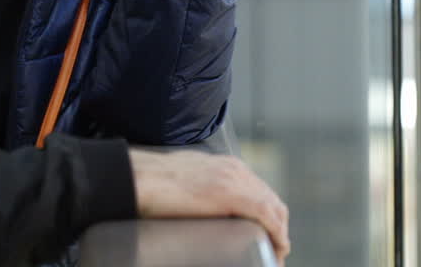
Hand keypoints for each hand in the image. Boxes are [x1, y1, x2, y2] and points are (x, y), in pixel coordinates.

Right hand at [129, 148, 289, 261]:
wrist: (139, 178)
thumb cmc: (153, 183)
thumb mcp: (187, 179)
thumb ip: (202, 190)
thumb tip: (201, 208)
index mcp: (226, 166)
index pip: (261, 191)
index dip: (270, 215)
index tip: (268, 235)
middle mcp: (235, 169)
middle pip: (272, 200)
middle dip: (279, 226)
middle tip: (276, 250)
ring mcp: (234, 180)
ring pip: (274, 208)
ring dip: (280, 233)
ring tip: (277, 255)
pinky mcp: (230, 194)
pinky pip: (266, 215)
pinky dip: (277, 233)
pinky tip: (279, 247)